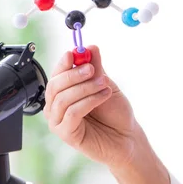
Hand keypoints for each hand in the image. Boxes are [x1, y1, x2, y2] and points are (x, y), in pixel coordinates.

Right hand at [43, 45, 138, 168]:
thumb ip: (96, 68)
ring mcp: (59, 121)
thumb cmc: (116, 114)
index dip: (63, 63)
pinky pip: (72, 113)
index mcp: (64, 93)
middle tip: (92, 69)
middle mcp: (57, 107)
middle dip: (73, 74)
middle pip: (55, 85)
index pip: (57, 75)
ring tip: (105, 85)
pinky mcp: (65, 134)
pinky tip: (104, 96)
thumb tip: (89, 46)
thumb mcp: (106, 85)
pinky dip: (89, 101)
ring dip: (85, 88)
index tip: (73, 53)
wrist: (127, 137)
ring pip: (63, 98)